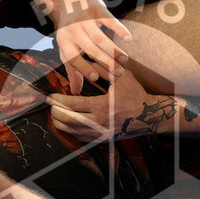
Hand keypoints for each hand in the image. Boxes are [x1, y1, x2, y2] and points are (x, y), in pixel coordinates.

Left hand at [47, 70, 162, 140]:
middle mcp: (99, 122)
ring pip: (72, 132)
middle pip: (68, 121)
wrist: (149, 115)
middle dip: (55, 113)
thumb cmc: (135, 95)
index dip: (58, 101)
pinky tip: (68, 123)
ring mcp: (101, 133)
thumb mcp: (121, 77)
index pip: (72, 105)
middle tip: (51, 105)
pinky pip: (81, 138)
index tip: (51, 96)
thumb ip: (102, 68)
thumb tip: (86, 59)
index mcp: (102, 106)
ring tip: (55, 114)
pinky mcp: (103, 139)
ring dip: (60, 123)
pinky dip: (71, 131)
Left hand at [55, 0, 132, 94]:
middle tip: (118, 74)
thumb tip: (75, 92)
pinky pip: (110, 20)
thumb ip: (73, 70)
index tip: (95, 78)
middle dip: (105, 62)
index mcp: (64, 40)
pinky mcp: (97, 9)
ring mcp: (85, 19)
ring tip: (125, 61)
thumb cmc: (69, 31)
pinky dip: (119, 29)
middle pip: (90, 49)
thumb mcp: (66, 48)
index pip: (72, 57)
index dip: (83, 67)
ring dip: (113, 50)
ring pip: (100, 37)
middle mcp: (73, 29)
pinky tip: (128, 38)